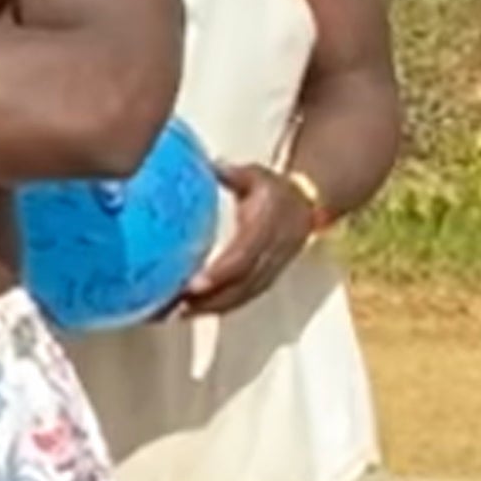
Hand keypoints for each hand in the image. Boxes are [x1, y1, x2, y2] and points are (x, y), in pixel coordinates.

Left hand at [179, 161, 314, 314]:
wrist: (308, 206)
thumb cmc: (275, 190)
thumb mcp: (257, 175)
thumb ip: (235, 174)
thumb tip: (212, 166)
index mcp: (267, 229)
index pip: (242, 258)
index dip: (219, 274)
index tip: (193, 285)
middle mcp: (271, 255)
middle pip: (239, 286)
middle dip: (206, 300)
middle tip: (172, 306)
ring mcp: (270, 270)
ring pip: (239, 297)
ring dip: (207, 309)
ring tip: (173, 314)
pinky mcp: (266, 280)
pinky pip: (241, 299)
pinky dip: (216, 308)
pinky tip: (190, 312)